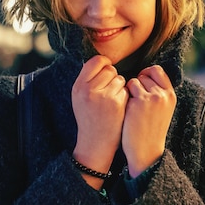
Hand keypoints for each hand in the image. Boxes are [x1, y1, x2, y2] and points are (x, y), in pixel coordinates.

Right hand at [72, 55, 127, 180]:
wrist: (94, 143)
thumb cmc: (89, 119)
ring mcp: (103, 97)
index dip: (104, 63)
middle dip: (113, 77)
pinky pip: (126, 90)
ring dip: (120, 87)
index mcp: (78, 87)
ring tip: (112, 101)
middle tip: (109, 91)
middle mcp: (88, 90)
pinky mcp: (116, 104)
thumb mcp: (80, 98)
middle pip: (110, 69)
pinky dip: (125, 97)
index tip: (108, 68)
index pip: (95, 61)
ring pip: (120, 79)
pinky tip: (118, 108)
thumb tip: (102, 62)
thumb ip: (88, 80)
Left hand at [122, 65, 175, 176]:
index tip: (140, 82)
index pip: (158, 70)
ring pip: (134, 80)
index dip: (147, 73)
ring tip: (132, 106)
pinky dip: (124, 97)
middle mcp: (163, 94)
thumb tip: (146, 75)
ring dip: (129, 90)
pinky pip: (126, 89)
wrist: (146, 151)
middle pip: (145, 74)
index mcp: (171, 95)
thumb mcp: (162, 110)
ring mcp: (151, 97)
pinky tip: (126, 110)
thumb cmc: (150, 130)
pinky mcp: (138, 103)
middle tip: (135, 98)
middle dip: (138, 82)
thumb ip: (159, 93)